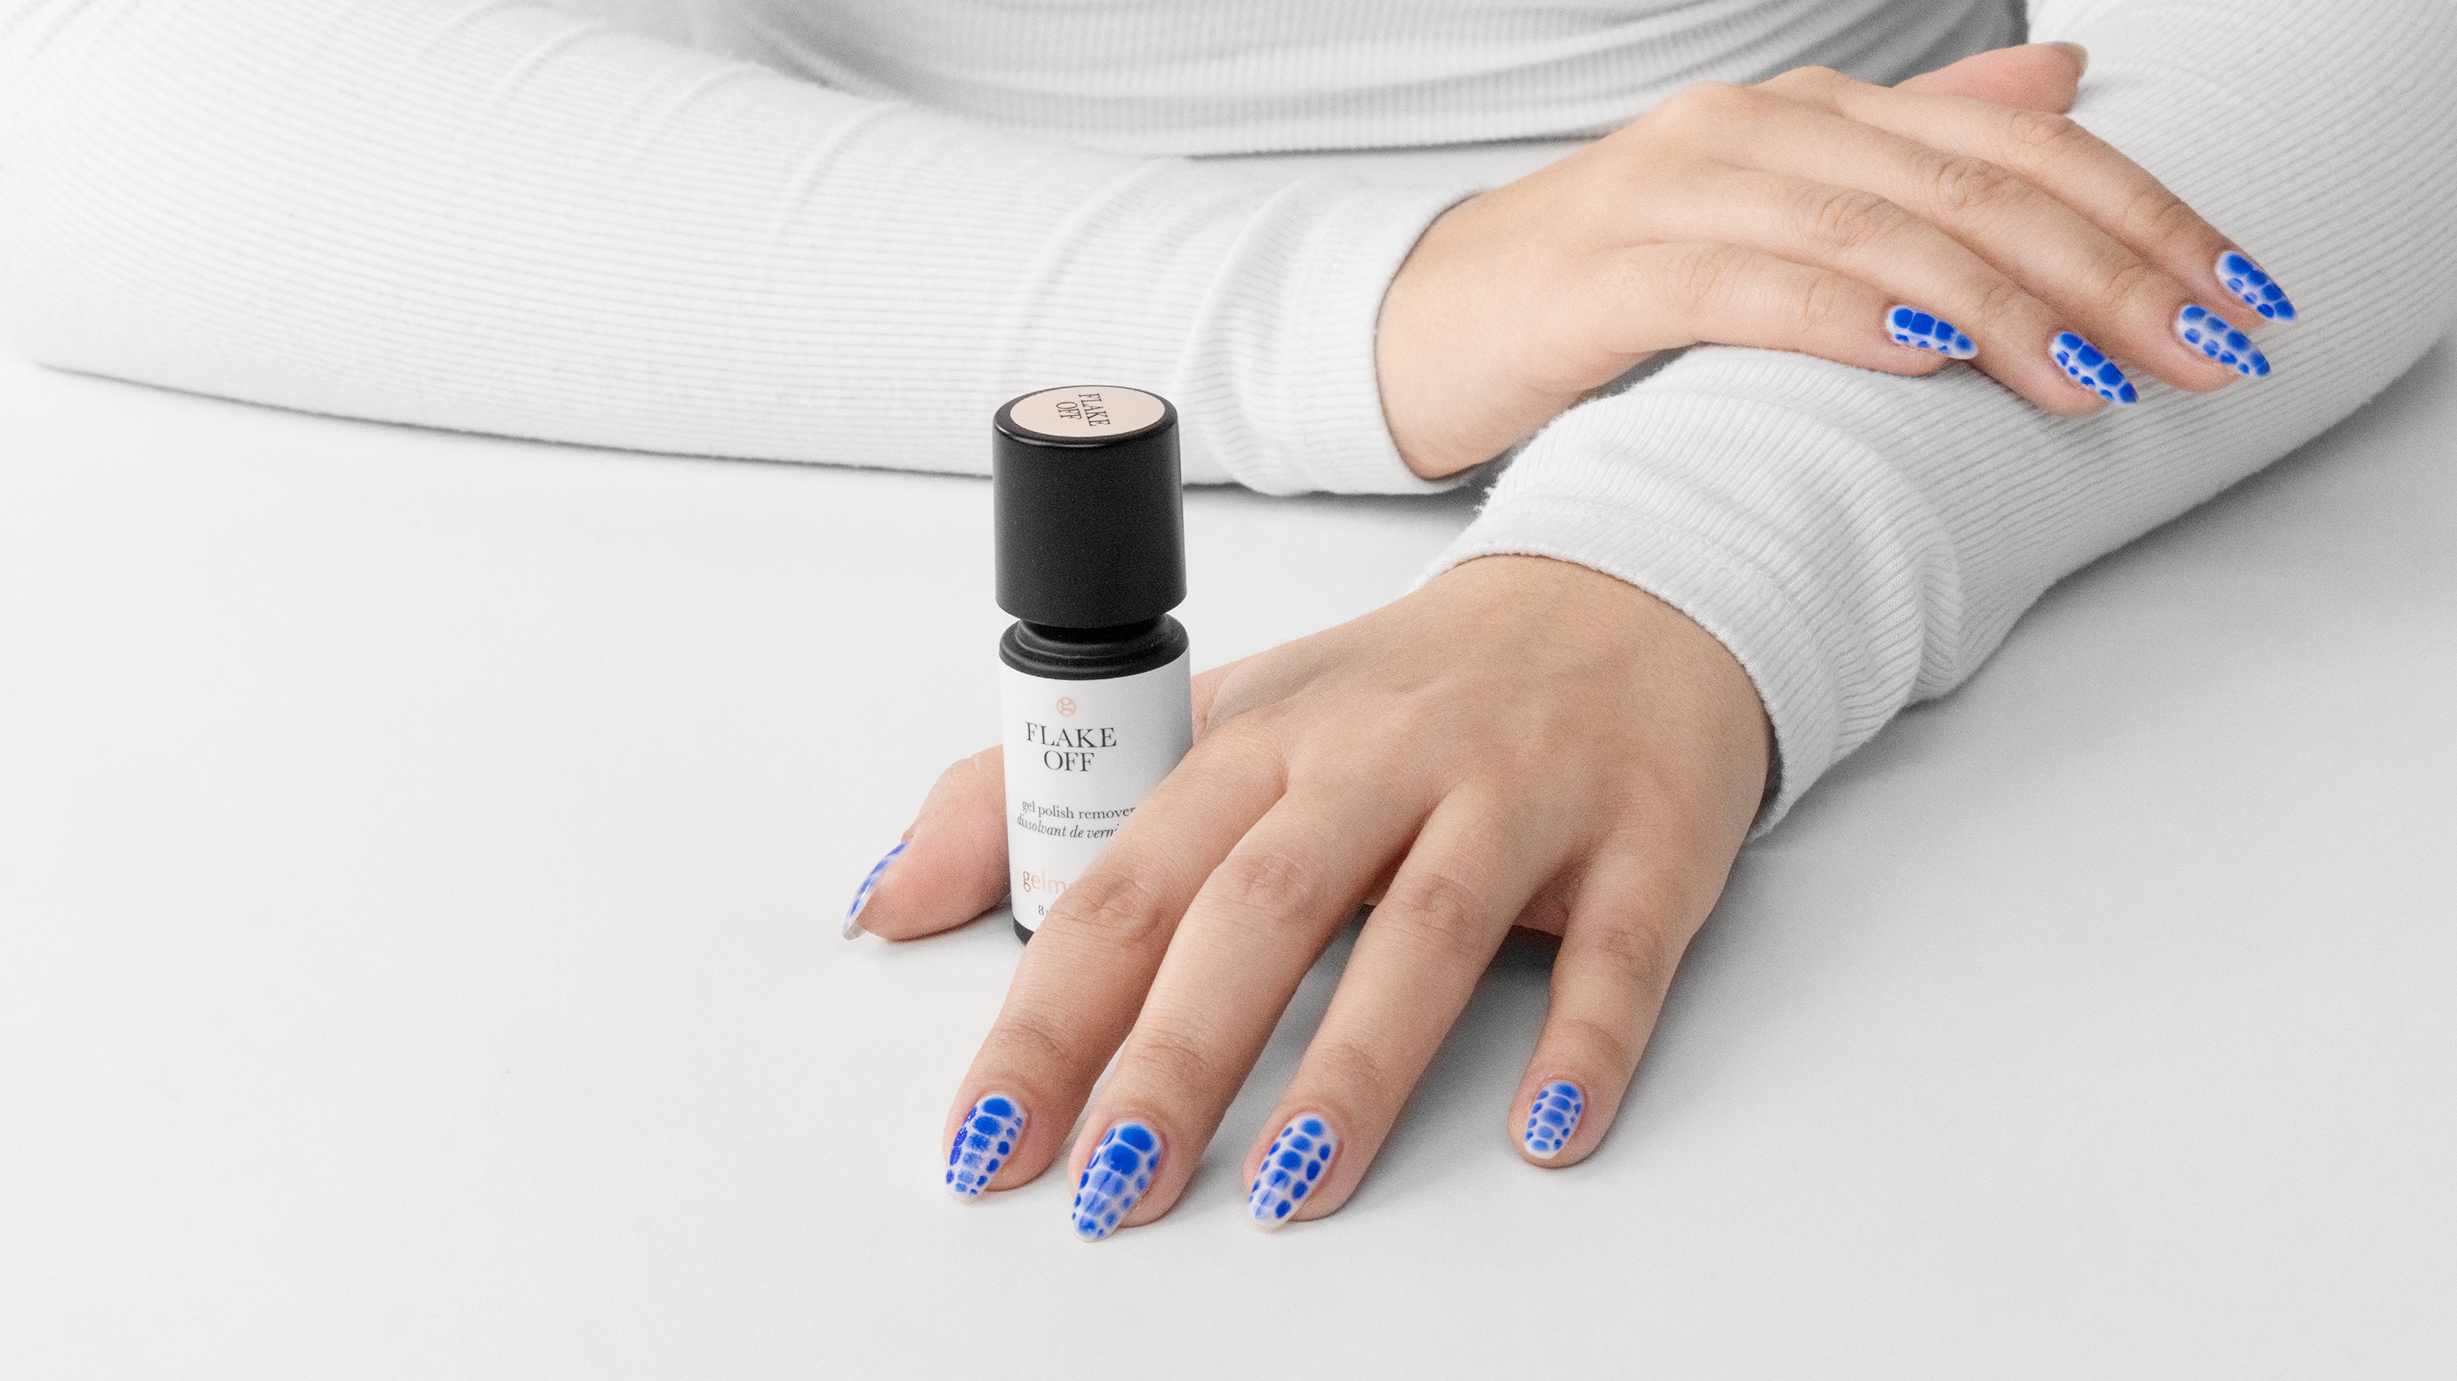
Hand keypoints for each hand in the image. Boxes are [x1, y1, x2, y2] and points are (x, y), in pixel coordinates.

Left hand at [853, 556, 1769, 1234]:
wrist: (1629, 591)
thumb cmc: (1411, 688)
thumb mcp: (1226, 719)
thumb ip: (1044, 804)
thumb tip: (885, 904)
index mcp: (1266, 740)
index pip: (1129, 879)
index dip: (1049, 1013)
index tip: (987, 1133)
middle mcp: (1380, 759)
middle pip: (1261, 906)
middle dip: (1176, 1054)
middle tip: (1111, 1185)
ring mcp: (1517, 795)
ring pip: (1424, 930)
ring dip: (1353, 1067)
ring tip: (1288, 1186)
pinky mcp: (1644, 839)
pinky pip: (1617, 950)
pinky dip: (1585, 1041)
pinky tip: (1544, 1131)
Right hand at [1376, 42, 2292, 477]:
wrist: (1418, 325)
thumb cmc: (1600, 289)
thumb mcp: (1771, 210)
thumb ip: (1911, 150)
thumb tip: (2061, 80)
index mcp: (1806, 112)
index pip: (2009, 149)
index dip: (2136, 214)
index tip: (2232, 294)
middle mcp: (1753, 129)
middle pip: (1965, 189)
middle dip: (2103, 271)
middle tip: (2201, 349)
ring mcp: (1676, 192)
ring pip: (1876, 235)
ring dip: (1999, 309)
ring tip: (2094, 377)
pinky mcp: (1609, 274)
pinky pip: (1751, 285)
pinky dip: (1848, 318)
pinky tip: (1928, 354)